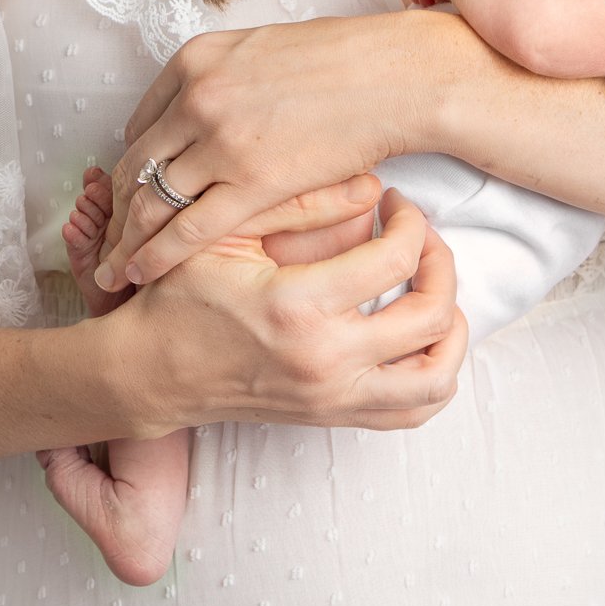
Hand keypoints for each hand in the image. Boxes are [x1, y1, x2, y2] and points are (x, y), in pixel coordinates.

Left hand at [98, 14, 446, 290]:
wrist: (395, 75)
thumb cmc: (345, 61)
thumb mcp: (262, 51)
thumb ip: (225, 79)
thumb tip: (210, 108)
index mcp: (196, 60)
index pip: (140, 125)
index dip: (131, 166)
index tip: (130, 194)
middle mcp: (197, 97)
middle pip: (136, 165)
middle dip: (117, 210)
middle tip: (106, 241)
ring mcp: (221, 140)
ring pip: (151, 202)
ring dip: (126, 241)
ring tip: (111, 269)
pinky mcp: (251, 181)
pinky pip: (187, 229)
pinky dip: (156, 257)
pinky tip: (140, 275)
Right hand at [108, 187, 467, 433]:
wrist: (151, 371)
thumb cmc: (182, 296)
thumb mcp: (229, 234)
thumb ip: (303, 205)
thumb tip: (373, 188)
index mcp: (299, 306)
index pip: (397, 257)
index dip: (411, 221)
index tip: (395, 205)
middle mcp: (325, 360)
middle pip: (433, 315)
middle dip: (442, 263)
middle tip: (421, 238)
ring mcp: (333, 398)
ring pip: (437, 378)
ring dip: (453, 329)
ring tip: (434, 290)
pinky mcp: (333, 417)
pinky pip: (412, 412)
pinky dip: (435, 376)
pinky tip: (421, 338)